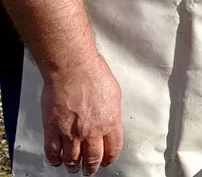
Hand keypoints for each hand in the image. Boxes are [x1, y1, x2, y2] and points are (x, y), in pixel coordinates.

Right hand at [41, 54, 122, 174]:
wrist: (73, 69)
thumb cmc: (93, 75)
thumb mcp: (114, 95)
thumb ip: (112, 113)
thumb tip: (110, 122)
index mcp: (110, 122)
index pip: (113, 149)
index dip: (110, 158)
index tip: (107, 161)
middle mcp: (91, 131)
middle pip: (93, 159)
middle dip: (92, 168)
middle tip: (90, 170)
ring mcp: (71, 132)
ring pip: (72, 159)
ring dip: (73, 166)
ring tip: (73, 167)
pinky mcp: (53, 129)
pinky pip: (53, 152)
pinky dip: (55, 160)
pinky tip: (57, 160)